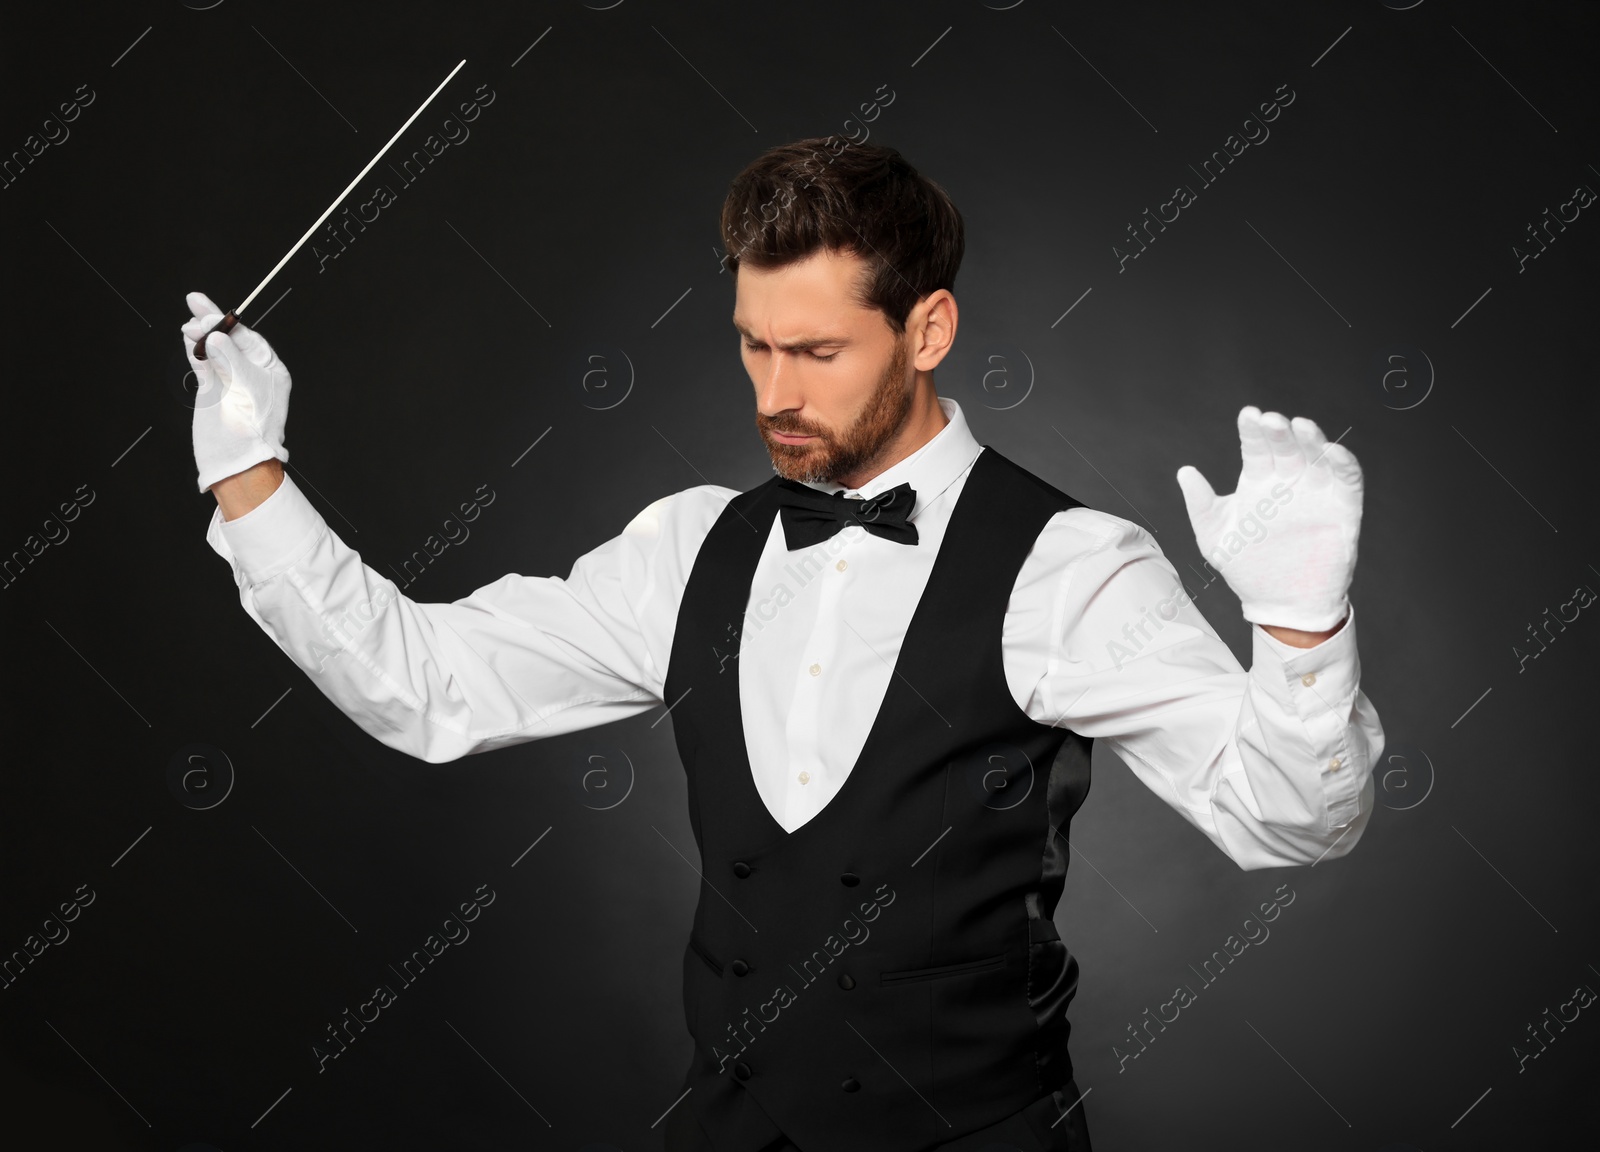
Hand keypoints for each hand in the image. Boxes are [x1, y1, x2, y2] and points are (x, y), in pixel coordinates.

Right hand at [182, 291, 290, 493]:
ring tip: (188, 326)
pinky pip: (202, 363)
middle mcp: (251, 372)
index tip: (211, 313)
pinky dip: (194, 350)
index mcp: (271, 371)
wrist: (239, 461)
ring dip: (200, 335)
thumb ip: (231, 361)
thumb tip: (214, 337)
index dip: (228, 324)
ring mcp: (230, 379)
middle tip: (194, 300)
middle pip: (229, 339)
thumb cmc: (254, 429)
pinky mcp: (213, 389)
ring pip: (213, 349)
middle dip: (212, 321)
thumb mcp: (247, 389)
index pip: (248, 338)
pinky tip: (187, 338)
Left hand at [1175, 406, 1362, 632]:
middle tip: (1271, 420)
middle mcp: (1288, 481)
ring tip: (1300, 427)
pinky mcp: (1343, 507)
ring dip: (1311, 440)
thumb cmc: (1247, 568)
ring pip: (1317, 456)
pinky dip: (1343, 463)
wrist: (1282, 604)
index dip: (1253, 431)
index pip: (1256, 448)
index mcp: (1258, 482)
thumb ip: (1201, 505)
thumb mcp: (1215, 539)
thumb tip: (1184, 471)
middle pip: (1286, 447)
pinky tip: (1332, 451)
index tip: (1248, 416)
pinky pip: (1347, 479)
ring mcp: (1316, 492)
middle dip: (1279, 432)